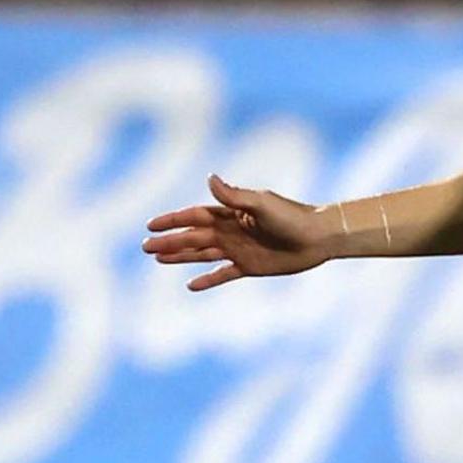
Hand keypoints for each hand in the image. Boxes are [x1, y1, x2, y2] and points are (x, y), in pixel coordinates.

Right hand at [142, 175, 334, 290]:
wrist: (318, 238)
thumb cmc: (292, 217)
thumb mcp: (261, 203)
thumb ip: (234, 195)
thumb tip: (209, 178)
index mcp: (231, 213)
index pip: (194, 216)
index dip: (172, 220)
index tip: (151, 224)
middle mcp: (231, 230)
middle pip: (193, 237)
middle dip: (170, 241)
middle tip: (145, 246)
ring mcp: (238, 249)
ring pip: (202, 254)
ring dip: (180, 257)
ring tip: (158, 259)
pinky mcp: (249, 267)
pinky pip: (222, 274)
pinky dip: (207, 280)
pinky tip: (190, 285)